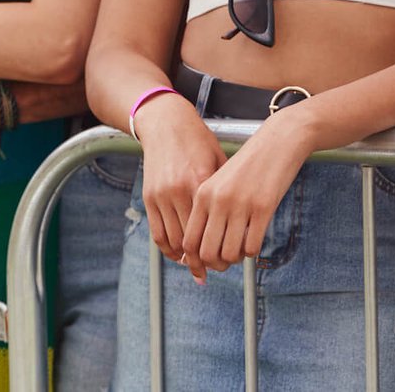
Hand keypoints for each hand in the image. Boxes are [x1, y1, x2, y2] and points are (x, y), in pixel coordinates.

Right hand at [136, 95, 227, 276]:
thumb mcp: (219, 162)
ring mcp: (162, 196)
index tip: (232, 261)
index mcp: (202, 183)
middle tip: (216, 269)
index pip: (212, 227)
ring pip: (174, 241)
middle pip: (192, 240)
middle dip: (205, 259)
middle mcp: (179, 191)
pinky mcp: (150, 198)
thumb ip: (226, 189)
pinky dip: (168, 249)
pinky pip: (158, 233)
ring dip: (186, 259)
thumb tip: (244, 217)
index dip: (222, 248)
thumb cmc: (199, 142)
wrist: (168, 125)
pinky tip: (180, 256)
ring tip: (200, 267)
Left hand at [182, 110, 312, 280]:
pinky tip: (255, 242)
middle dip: (216, 265)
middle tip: (226, 262)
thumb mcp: (221, 182)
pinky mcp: (264, 207)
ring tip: (241, 251)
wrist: (278, 141)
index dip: (194, 262)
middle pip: (207, 252)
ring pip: (230, 253)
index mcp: (203, 194)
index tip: (203, 268)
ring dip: (236, 259)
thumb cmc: (250, 164)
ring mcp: (241, 204)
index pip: (190, 242)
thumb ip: (210, 209)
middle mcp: (218, 200)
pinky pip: (252, 245)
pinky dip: (252, 252)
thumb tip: (204, 248)